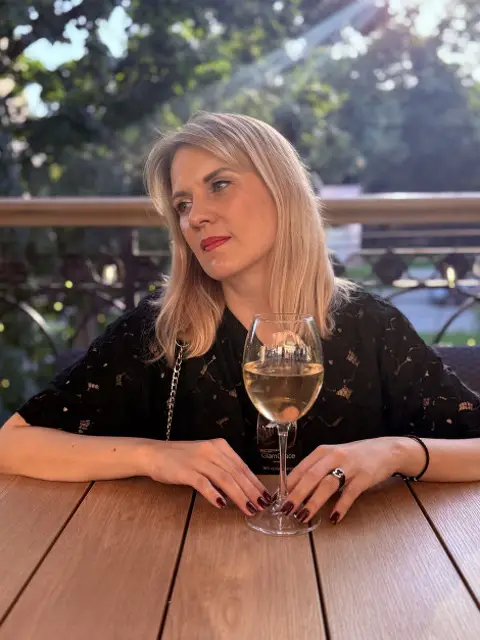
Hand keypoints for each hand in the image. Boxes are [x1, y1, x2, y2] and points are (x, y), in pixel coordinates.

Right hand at [144, 438, 271, 515]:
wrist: (154, 454)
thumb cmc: (182, 458)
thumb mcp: (206, 458)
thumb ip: (223, 468)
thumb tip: (242, 488)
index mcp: (220, 446)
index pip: (243, 466)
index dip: (255, 483)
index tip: (266, 496)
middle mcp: (212, 451)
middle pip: (237, 473)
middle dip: (252, 491)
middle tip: (263, 506)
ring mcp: (199, 460)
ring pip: (225, 479)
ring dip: (239, 495)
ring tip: (249, 508)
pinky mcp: (186, 470)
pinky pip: (203, 483)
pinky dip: (214, 494)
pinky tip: (221, 504)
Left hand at [284, 437, 411, 523]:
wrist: (386, 451)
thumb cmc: (355, 456)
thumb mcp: (333, 457)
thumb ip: (316, 469)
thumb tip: (295, 489)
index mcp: (323, 451)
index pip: (301, 468)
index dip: (289, 485)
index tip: (279, 499)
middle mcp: (334, 456)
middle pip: (311, 476)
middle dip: (297, 495)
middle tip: (287, 510)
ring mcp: (350, 466)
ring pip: (327, 485)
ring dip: (314, 502)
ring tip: (304, 516)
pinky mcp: (364, 477)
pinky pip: (350, 493)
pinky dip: (341, 506)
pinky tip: (334, 517)